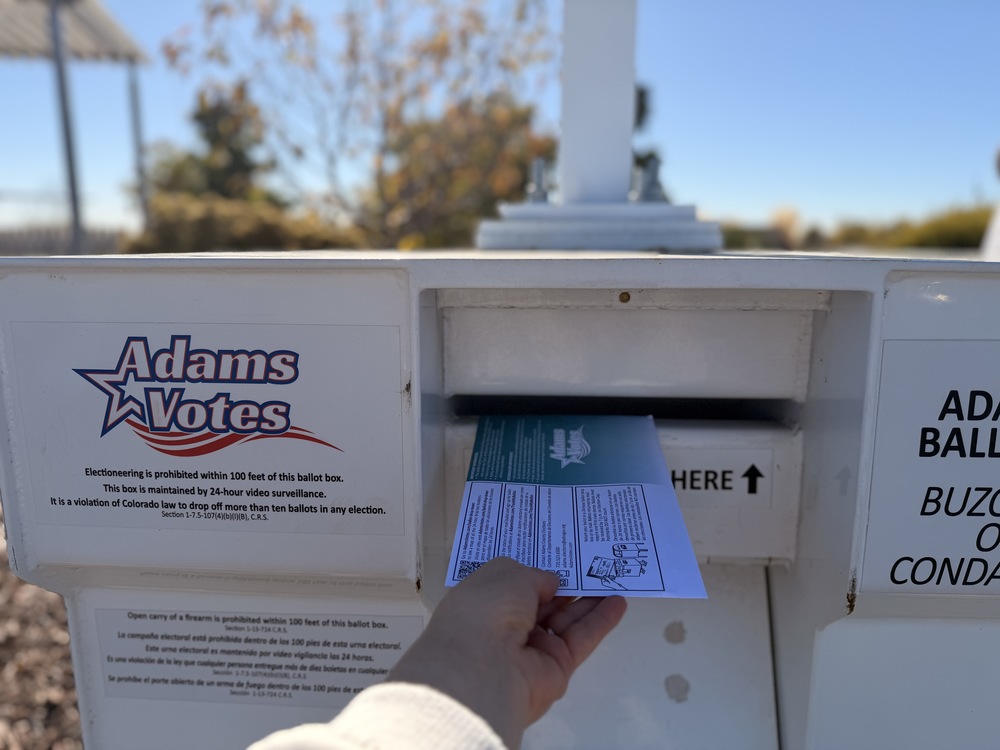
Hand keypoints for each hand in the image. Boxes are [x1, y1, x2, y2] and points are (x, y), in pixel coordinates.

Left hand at [388, 557, 626, 749]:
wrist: (484, 666)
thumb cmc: (486, 609)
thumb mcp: (509, 574)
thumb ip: (536, 575)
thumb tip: (552, 583)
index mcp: (485, 601)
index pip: (513, 583)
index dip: (536, 570)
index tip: (559, 553)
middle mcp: (507, 625)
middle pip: (544, 602)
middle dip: (566, 584)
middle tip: (593, 563)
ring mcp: (533, 648)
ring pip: (567, 619)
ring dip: (589, 600)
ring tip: (612, 577)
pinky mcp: (558, 666)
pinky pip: (582, 638)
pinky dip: (600, 621)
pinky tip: (619, 602)